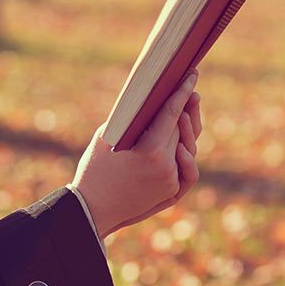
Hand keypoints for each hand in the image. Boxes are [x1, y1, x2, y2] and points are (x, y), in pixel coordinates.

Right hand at [72, 69, 203, 238]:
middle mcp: (166, 166)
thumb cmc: (95, 169)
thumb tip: (149, 101)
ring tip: (184, 116)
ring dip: (185, 131)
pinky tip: (183, 146)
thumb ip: (133, 119)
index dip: (182, 92)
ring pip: (186, 147)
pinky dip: (186, 156)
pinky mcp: (172, 192)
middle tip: (187, 92)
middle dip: (183, 110)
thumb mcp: (108, 136)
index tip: (192, 76)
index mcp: (151, 150)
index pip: (172, 113)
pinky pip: (187, 169)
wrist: (92, 209)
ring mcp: (171, 181)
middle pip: (180, 128)